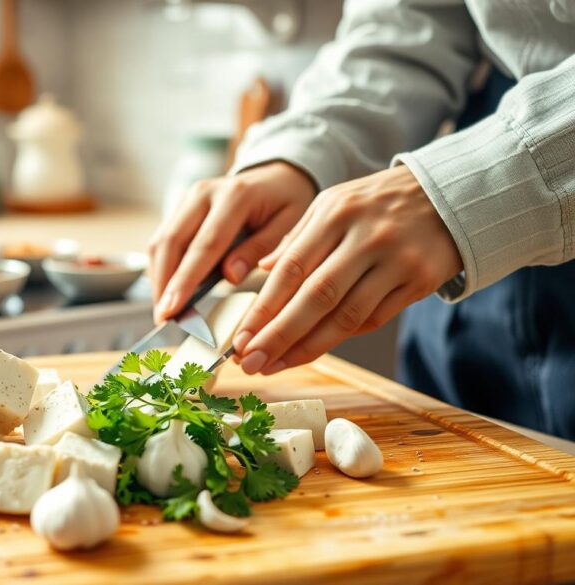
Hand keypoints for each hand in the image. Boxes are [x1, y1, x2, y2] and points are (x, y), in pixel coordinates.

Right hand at [148, 161, 315, 321]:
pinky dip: (162, 268)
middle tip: (162, 319)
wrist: (275, 177)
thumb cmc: (285, 203)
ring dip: (158, 278)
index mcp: (235, 196)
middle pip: (171, 242)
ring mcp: (188, 198)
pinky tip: (168, 292)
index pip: (205, 244)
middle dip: (163, 284)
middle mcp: (204, 193)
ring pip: (161, 241)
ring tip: (164, 311)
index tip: (171, 310)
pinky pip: (163, 240)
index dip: (185, 280)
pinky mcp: (180, 207)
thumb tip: (230, 276)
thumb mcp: (289, 224)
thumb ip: (260, 248)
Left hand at [232, 164, 462, 374]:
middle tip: (250, 362)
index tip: (240, 338)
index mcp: (335, 213)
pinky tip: (315, 348)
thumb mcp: (333, 204)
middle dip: (279, 335)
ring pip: (346, 316)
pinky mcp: (420, 281)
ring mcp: (396, 261)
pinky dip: (342, 336)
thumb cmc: (376, 203)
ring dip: (308, 347)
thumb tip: (260, 269)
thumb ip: (297, 237)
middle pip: (316, 297)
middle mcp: (366, 237)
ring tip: (277, 364)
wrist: (449, 194)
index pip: (291, 268)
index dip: (263, 308)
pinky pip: (374, 318)